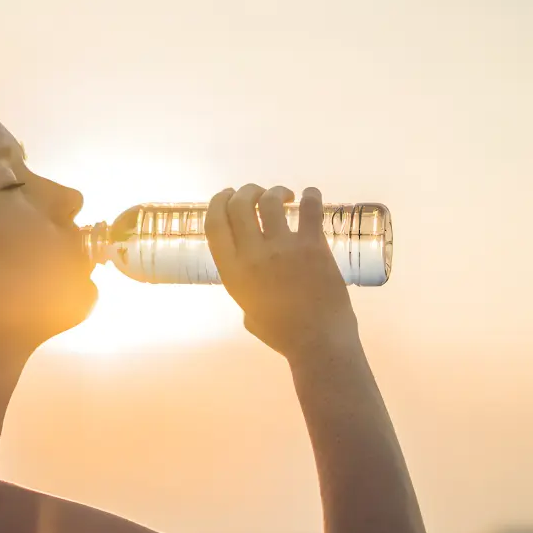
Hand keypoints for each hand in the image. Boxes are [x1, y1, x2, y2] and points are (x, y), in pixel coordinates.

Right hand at [205, 184, 359, 359]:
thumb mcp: (248, 312)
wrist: (318, 341)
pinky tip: (310, 195)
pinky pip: (310, 208)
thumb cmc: (281, 334)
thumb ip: (245, 288)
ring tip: (284, 197)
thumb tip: (251, 274)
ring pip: (270, 200)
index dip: (217, 202)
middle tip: (257, 194)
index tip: (226, 195)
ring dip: (275, 192)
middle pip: (239, 205)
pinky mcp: (312, 245)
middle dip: (246, 191)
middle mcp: (252, 254)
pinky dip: (311, 196)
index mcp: (232, 272)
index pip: (214, 224)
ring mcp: (283, 248)